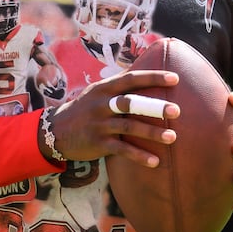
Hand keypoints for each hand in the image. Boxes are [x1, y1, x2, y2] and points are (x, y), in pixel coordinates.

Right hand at [46, 70, 179, 167]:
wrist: (55, 130)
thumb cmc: (85, 108)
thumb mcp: (97, 91)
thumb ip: (119, 84)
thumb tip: (145, 70)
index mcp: (105, 88)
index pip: (131, 78)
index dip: (153, 77)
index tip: (175, 78)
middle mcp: (102, 104)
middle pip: (131, 103)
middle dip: (154, 107)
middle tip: (177, 110)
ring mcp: (99, 124)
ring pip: (129, 128)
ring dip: (152, 133)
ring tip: (172, 138)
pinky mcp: (97, 143)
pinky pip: (121, 150)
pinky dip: (139, 156)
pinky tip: (155, 162)